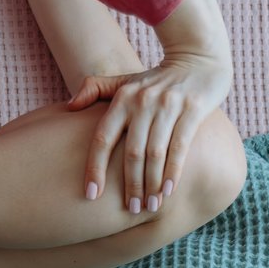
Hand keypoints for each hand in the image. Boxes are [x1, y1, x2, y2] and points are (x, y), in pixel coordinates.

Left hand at [68, 51, 230, 212]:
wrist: (199, 58)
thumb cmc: (157, 78)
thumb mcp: (126, 80)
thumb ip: (97, 90)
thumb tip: (69, 107)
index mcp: (123, 99)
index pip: (102, 139)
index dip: (94, 168)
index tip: (90, 195)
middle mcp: (142, 102)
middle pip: (131, 153)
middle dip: (130, 186)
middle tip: (130, 209)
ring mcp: (168, 105)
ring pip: (155, 154)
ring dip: (152, 185)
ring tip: (150, 207)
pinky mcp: (192, 109)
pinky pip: (179, 147)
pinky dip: (173, 172)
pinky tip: (167, 192)